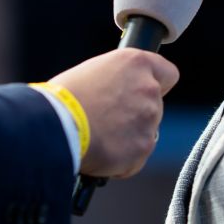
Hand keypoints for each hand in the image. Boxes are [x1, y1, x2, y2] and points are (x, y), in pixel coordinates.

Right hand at [51, 50, 177, 179]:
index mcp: (136, 64)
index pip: (168, 74)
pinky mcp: (143, 147)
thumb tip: (119, 93)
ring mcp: (149, 120)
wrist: (55, 126)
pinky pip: (136, 157)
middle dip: (135, 116)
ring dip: (128, 138)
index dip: (158, 85)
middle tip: (107, 121)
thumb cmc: (64, 98)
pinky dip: (122, 160)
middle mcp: (149, 89)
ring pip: (145, 133)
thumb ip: (118, 81)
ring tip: (99, 138)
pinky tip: (100, 153)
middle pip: (154, 107)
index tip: (143, 93)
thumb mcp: (93, 72)